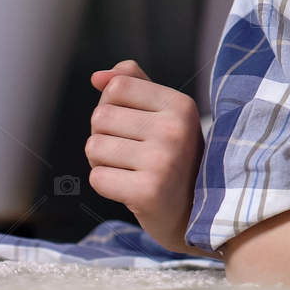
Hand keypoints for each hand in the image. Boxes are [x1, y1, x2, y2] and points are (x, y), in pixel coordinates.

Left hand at [84, 60, 208, 257]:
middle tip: (136, 153)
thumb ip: (134, 86)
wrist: (195, 212)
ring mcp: (163, 161)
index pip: (117, 87)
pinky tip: (132, 188)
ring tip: (134, 170)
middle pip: (100, 117)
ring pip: (94, 147)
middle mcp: (175, 130)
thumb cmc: (174, 157)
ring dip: (104, 162)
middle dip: (107, 136)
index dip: (115, 106)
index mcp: (181, 106)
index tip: (137, 125)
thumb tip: (97, 77)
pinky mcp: (148, 192)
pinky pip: (97, 178)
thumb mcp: (165, 115)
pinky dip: (107, 185)